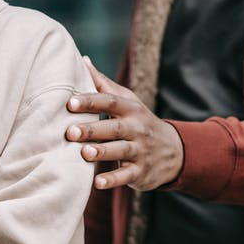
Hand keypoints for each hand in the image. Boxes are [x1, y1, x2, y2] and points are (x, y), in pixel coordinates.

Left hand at [67, 58, 183, 190]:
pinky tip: (97, 183)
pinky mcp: (141, 171)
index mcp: (130, 109)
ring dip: (102, 152)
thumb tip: (82, 60)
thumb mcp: (128, 101)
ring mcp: (140, 151)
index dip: (90, 101)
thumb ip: (103, 84)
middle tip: (71, 131)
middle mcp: (136, 128)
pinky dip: (113, 180)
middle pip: (114, 127)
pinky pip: (127, 176)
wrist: (174, 151)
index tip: (70, 102)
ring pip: (121, 151)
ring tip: (84, 153)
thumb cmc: (139, 121)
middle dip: (93, 129)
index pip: (110, 102)